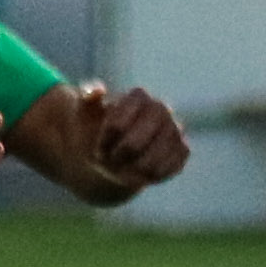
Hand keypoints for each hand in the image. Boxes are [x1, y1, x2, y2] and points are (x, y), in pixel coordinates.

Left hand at [72, 84, 190, 195]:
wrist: (110, 151)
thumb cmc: (96, 130)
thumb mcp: (84, 113)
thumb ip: (86, 99)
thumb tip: (96, 91)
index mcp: (137, 96)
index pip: (119, 122)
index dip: (106, 139)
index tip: (99, 147)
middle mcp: (161, 109)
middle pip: (140, 138)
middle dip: (122, 153)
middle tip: (111, 160)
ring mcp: (174, 128)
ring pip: (159, 153)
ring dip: (137, 168)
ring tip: (124, 172)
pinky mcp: (182, 149)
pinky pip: (174, 164)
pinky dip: (155, 174)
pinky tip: (141, 175)